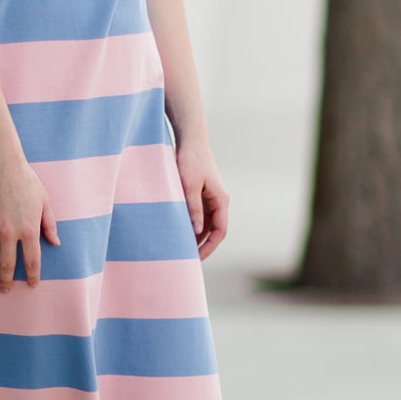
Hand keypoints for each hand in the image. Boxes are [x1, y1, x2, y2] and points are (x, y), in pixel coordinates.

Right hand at [0, 159, 60, 290]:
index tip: (31, 285)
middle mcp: (10, 232)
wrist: (2, 164)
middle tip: (5, 291)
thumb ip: (50, 224)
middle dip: (7, 281)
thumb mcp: (45, 202)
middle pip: (7, 264)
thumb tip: (56, 243)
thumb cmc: (27, 181)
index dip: (31, 276)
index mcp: (29, 229)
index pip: (31, 261)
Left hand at [176, 141, 228, 260]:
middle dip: (202, 245)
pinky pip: (199, 215)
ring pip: (206, 223)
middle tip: (187, 259)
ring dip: (196, 236)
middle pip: (214, 230)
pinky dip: (191, 225)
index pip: (220, 231)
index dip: (209, 247)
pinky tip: (179, 232)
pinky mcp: (202, 193)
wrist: (190, 140)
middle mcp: (219, 200)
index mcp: (221, 200)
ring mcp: (211, 197)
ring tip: (181, 248)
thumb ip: (193, 209)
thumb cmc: (190, 161)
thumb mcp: (189, 186)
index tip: (196, 258)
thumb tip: (196, 232)